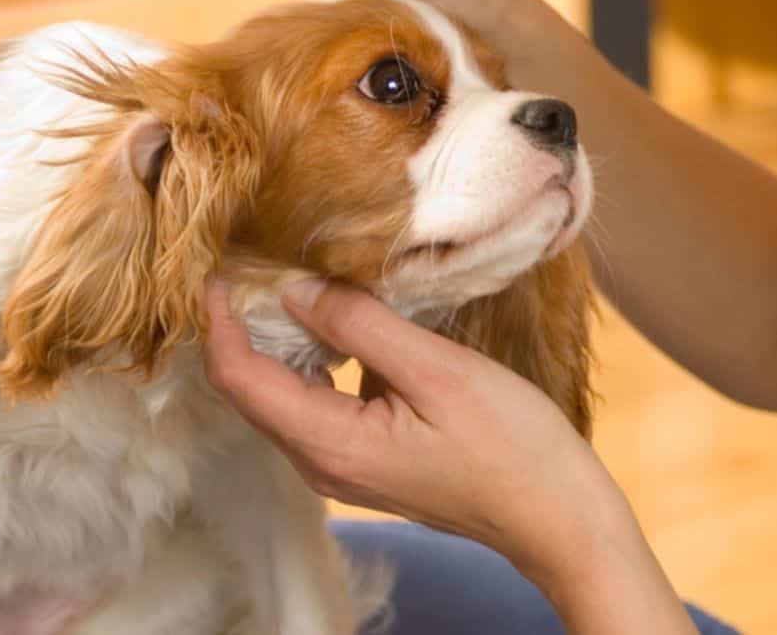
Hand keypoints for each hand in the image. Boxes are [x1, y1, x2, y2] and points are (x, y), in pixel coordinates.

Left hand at [201, 276, 628, 588]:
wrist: (556, 514)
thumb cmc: (509, 444)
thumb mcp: (435, 370)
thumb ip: (360, 326)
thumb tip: (296, 289)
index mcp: (328, 443)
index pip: (239, 378)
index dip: (220, 321)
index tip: (221, 268)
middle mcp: (322, 463)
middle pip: (252, 390)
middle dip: (244, 327)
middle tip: (260, 262)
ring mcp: (345, 467)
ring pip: (286, 397)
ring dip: (283, 341)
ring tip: (300, 282)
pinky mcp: (370, 462)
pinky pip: (320, 406)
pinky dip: (318, 362)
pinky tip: (350, 327)